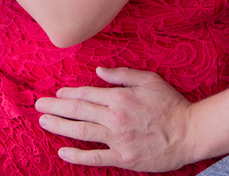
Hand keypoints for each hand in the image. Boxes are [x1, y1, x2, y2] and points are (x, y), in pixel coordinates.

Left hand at [34, 67, 194, 171]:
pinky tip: (63, 151)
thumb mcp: (150, 80)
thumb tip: (99, 71)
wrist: (189, 132)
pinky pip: (95, 157)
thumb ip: (122, 75)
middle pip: (78, 111)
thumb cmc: (171, 105)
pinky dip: (77, 155)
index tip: (57, 93)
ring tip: (44, 122)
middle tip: (39, 105)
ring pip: (81, 132)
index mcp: (120, 97)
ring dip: (60, 126)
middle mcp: (115, 117)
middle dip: (56, 107)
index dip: (69, 93)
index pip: (87, 94)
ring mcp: (117, 139)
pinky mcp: (123, 157)